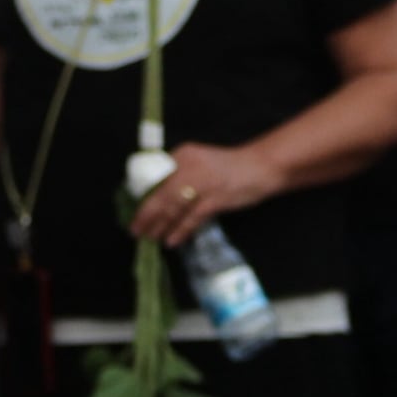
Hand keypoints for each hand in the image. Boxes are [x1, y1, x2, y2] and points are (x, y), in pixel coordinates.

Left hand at [129, 141, 276, 247]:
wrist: (261, 166)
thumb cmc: (230, 167)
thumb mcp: (200, 162)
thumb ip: (182, 174)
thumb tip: (160, 200)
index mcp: (182, 155)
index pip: (155, 178)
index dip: (142, 198)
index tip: (134, 213)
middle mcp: (189, 166)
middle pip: (160, 195)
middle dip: (145, 215)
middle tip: (136, 231)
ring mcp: (203, 182)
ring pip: (173, 208)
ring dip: (159, 226)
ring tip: (150, 238)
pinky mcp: (216, 198)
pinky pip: (192, 218)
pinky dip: (180, 230)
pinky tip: (171, 241)